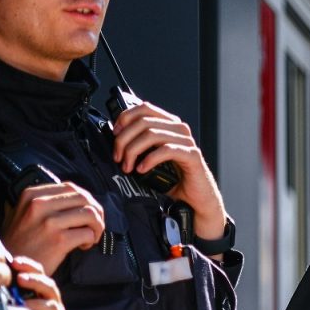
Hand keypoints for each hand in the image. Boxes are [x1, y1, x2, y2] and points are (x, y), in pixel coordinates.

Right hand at [2, 182, 105, 275]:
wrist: (11, 269)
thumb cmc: (19, 242)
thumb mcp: (21, 213)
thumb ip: (41, 201)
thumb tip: (74, 197)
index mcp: (31, 195)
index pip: (70, 187)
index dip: (84, 199)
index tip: (85, 212)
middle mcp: (39, 205)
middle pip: (83, 198)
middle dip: (95, 211)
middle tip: (94, 225)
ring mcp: (50, 222)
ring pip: (90, 213)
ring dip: (97, 226)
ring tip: (90, 236)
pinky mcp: (59, 240)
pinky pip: (88, 233)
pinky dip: (91, 239)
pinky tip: (83, 246)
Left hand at [11, 257, 74, 309]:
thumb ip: (5, 308)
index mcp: (40, 304)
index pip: (38, 279)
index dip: (29, 268)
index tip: (15, 261)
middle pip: (50, 288)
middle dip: (35, 280)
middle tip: (21, 277)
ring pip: (55, 307)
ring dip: (40, 303)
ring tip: (26, 304)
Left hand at [111, 102, 228, 240]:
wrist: (194, 200)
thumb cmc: (174, 180)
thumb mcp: (152, 158)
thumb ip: (141, 145)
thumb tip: (117, 139)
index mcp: (169, 125)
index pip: (145, 108)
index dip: (126, 118)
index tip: (115, 134)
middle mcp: (179, 129)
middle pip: (144, 122)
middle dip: (124, 139)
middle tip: (118, 157)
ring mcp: (186, 141)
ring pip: (152, 135)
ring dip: (133, 151)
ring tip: (127, 167)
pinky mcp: (191, 155)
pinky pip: (166, 150)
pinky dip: (149, 159)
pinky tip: (141, 169)